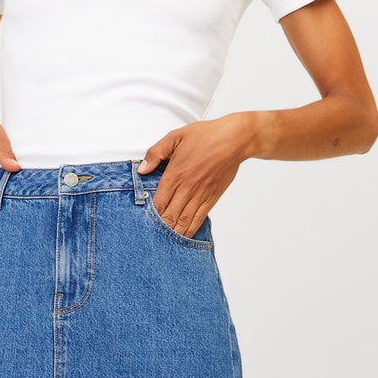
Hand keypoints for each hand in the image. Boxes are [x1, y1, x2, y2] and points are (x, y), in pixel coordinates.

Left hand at [137, 113, 255, 237]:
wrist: (235, 139)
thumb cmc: (206, 135)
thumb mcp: (176, 136)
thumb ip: (156, 152)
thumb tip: (142, 169)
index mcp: (175, 174)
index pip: (158, 202)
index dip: (150, 214)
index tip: (143, 221)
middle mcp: (187, 188)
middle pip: (169, 216)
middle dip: (159, 228)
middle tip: (151, 237)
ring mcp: (200, 195)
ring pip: (184, 221)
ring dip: (174, 233)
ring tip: (164, 242)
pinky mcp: (212, 198)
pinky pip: (199, 218)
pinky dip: (190, 230)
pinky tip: (184, 236)